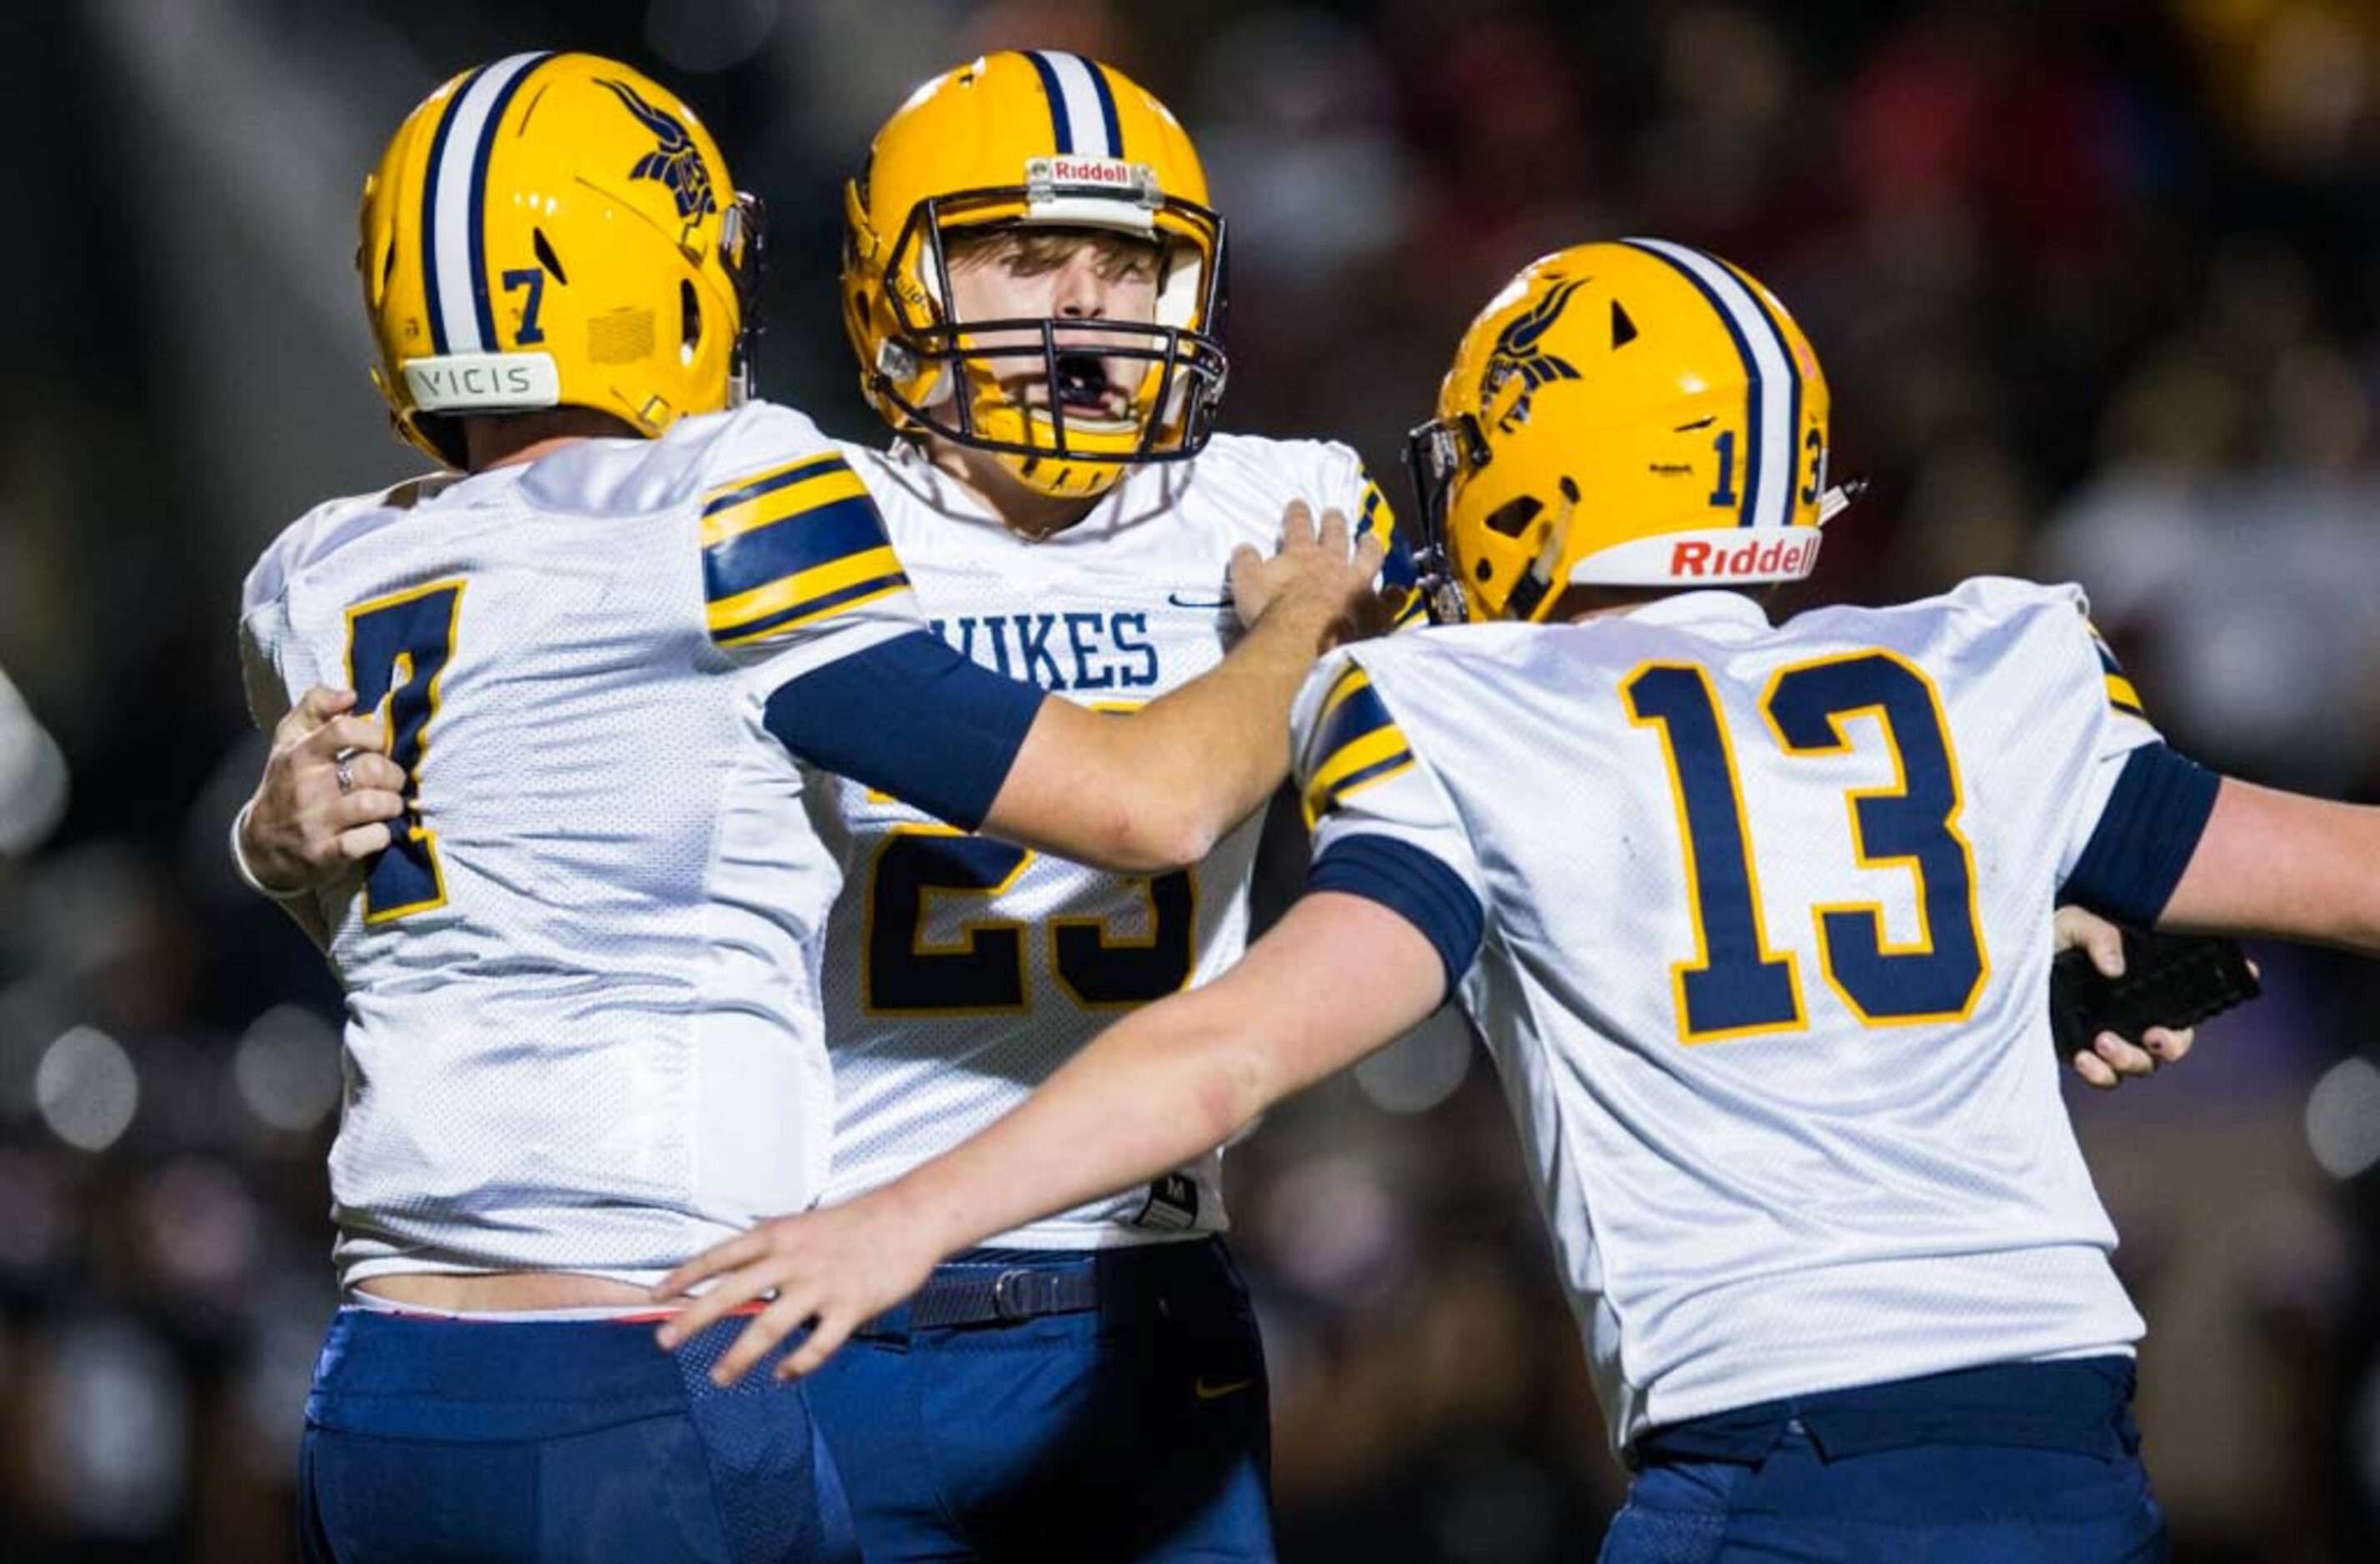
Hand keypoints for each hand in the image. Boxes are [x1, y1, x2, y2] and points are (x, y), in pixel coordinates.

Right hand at [239, 686, 406, 895]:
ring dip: (393, 804)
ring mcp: (315, 822)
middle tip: (391, 780)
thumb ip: (316, 706)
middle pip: (372, 768)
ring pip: (376, 804)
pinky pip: (371, 839)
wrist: (260, 845)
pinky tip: (377, 830)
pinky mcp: (326, 853)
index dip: (374, 734)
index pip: (344, 729)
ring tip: (388, 804)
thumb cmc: (288, 781)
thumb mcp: (290, 738)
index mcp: (299, 754)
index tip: (379, 745)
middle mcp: (306, 787)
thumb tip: (350, 694)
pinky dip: (383, 834)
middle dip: (393, 774)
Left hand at [652, 1193, 943, 1385]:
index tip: (657, 1296)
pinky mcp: (851, 1307)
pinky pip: (818, 1346)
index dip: (685, 1276)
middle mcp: (793, 1259)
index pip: (719, 1256)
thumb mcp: (804, 1227)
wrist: (911, 1216)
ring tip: (719, 1378)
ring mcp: (821, 1285)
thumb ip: (772, 1252)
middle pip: (732, 1293)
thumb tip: (734, 1280)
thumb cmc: (858, 1221)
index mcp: (778, 1234)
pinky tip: (783, 1376)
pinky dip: (797, 1366)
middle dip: (694, 1319)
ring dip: (739, 1356)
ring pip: (769, 1328)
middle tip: (664, 1341)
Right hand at [1227, 501, 1386, 642]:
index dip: (1298, 514)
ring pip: (1368, 556)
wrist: (1302, 638)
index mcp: (1301, 554)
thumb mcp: (1246, 583)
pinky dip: (1395, 595)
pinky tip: (1399, 593)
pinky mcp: (1374, 610)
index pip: (1299, 526)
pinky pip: (1390, 599)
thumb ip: (1245, 563)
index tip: (1299, 505)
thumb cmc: (1272, 613)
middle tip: (1334, 513)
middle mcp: (1332, 563)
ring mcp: (1357, 584)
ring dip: (1369, 545)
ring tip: (1369, 539)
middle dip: (1334, 521)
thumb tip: (1244, 548)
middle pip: (1336, 534)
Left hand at [2051, 906, 2195, 1088]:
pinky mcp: (2081, 1050)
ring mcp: (2110, 1036)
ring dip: (2125, 1062)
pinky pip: (2102, 1075)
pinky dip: (2098, 1074)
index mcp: (2146, 988)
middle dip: (2163, 1049)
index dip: (2188, 1027)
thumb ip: (2100, 937)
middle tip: (2143, 1038)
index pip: (2183, 1015)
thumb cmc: (2058, 932)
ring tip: (2101, 1043)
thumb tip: (2114, 968)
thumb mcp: (2076, 923)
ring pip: (2136, 1066)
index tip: (2161, 1031)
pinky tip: (2082, 1059)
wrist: (2017, 951)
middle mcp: (2135, 1017)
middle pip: (2166, 1049)